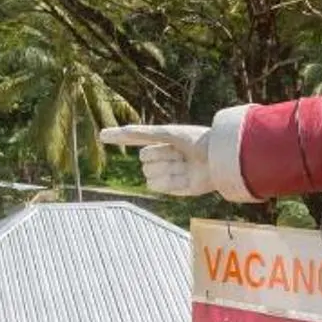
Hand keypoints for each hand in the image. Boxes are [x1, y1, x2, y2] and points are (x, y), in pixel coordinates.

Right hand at [98, 123, 214, 195]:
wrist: (219, 159)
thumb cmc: (196, 141)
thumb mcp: (167, 133)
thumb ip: (141, 133)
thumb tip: (115, 131)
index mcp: (166, 139)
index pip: (138, 138)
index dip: (122, 137)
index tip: (102, 135)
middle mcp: (168, 156)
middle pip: (145, 159)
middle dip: (157, 157)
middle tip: (177, 154)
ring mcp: (173, 172)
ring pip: (150, 175)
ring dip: (163, 170)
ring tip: (184, 165)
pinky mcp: (180, 189)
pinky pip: (159, 187)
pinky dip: (168, 183)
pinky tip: (185, 177)